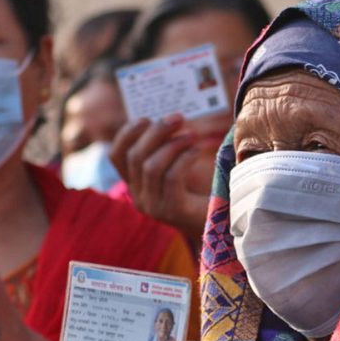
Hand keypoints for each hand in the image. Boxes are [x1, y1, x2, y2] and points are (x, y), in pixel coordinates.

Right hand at [111, 115, 210, 240]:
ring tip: (192, 135)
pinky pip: (172, 177)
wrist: (222, 223)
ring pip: (151, 167)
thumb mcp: (178, 165)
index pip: (116, 156)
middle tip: (178, 118)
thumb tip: (169, 118)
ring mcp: (155, 207)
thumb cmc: (202, 190)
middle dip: (155, 132)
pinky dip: (185, 158)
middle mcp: (140, 198)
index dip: (127, 133)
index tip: (146, 118)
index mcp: (136, 185)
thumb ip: (167, 147)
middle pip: (135, 157)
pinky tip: (198, 150)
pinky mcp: (174, 211)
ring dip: (172, 144)